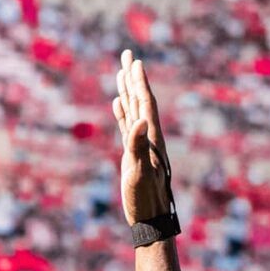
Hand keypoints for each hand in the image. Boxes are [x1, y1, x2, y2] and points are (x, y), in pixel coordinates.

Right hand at [112, 49, 172, 224]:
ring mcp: (140, 143)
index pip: (145, 103)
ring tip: (121, 72)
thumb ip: (139, 146)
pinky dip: (122, 111)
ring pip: (132, 109)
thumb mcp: (140, 173)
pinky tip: (118, 103)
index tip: (134, 61)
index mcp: (151, 137)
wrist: (151, 216)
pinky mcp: (133, 152)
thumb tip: (140, 120)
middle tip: (127, 55)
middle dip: (133, 77)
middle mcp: (147, 135)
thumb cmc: (144, 197)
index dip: (140, 82)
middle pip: (139, 99)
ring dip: (127, 90)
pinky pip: (126, 125)